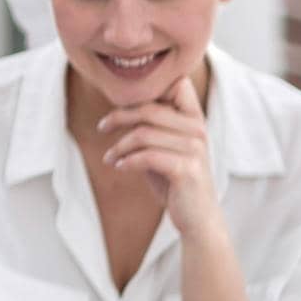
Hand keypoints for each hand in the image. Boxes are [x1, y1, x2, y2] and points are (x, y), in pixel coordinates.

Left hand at [98, 76, 220, 237]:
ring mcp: (194, 149)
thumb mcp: (164, 147)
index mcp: (194, 119)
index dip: (149, 88)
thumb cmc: (175, 180)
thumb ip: (151, 126)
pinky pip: (147, 156)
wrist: (197, 217)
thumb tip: (120, 108)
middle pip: (149, 109)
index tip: (123, 102)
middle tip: (101, 127)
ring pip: (144, 134)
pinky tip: (119, 166)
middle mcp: (198, 129)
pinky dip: (127, 161)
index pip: (177, 84)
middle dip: (119, 116)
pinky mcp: (187, 169)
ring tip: (109, 157)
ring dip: (119, 146)